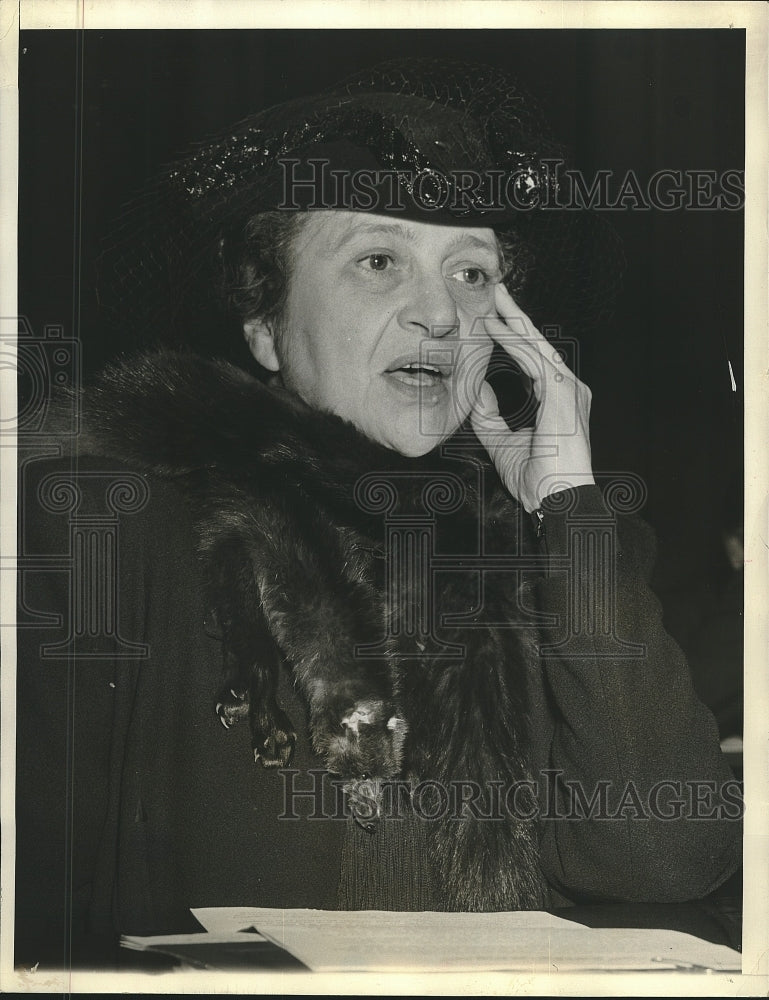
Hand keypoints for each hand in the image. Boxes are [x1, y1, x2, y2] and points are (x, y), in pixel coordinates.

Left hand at [470, 283, 594, 512]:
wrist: (557, 501)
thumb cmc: (537, 479)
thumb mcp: (501, 442)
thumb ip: (488, 415)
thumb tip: (474, 390)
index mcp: (557, 398)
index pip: (533, 358)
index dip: (512, 336)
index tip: (492, 319)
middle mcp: (567, 388)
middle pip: (538, 343)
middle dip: (515, 316)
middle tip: (496, 291)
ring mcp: (569, 389)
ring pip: (537, 345)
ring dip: (514, 321)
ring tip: (493, 299)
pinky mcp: (563, 394)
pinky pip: (534, 360)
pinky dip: (514, 342)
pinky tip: (495, 328)